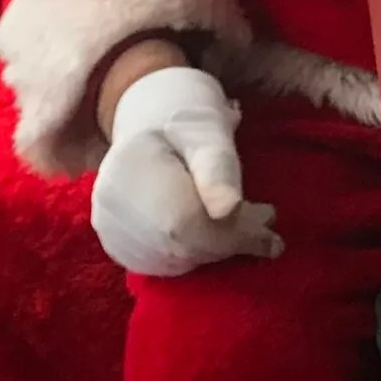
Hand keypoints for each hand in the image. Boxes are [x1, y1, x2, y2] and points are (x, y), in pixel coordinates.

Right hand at [89, 66, 282, 277]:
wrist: (147, 120)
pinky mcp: (116, 244)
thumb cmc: (185, 116)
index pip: (183, 223)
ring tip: (246, 225)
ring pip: (173, 261)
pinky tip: (215, 234)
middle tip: (266, 221)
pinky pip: (162, 265)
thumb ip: (219, 167)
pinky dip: (195, 256)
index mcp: (130, 168)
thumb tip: (229, 210)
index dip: (232, 234)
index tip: (272, 226)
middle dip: (230, 241)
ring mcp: (108, 228)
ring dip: (216, 250)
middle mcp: (109, 205)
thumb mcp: (208, 129)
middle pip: (179, 247)